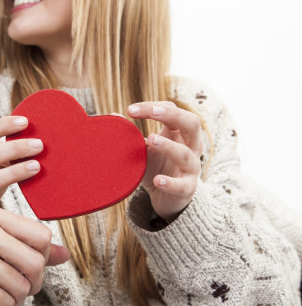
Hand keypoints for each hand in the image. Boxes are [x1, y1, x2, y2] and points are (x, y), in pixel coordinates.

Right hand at [0, 206, 70, 305]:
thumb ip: (29, 247)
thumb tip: (65, 254)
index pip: (41, 235)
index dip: (42, 256)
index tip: (27, 263)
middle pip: (36, 263)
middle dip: (34, 282)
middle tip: (20, 285)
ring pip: (22, 286)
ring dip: (16, 297)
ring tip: (0, 291)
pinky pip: (5, 302)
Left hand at [128, 101, 202, 222]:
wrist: (167, 198)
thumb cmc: (157, 167)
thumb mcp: (144, 149)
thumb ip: (132, 135)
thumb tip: (112, 117)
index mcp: (180, 133)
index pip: (172, 111)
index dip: (154, 107)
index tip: (130, 110)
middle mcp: (191, 147)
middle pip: (192, 123)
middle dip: (173, 115)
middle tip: (153, 112)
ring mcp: (191, 167)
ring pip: (185, 154)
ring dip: (168, 146)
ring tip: (151, 139)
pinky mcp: (188, 188)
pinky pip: (182, 185)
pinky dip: (169, 182)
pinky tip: (157, 180)